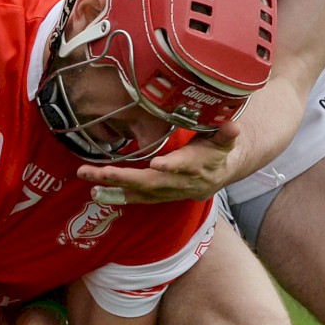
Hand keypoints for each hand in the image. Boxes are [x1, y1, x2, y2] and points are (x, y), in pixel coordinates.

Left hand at [77, 121, 241, 203]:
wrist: (222, 172)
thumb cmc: (219, 148)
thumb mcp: (226, 139)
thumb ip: (226, 133)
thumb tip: (234, 126)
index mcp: (199, 165)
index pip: (185, 166)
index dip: (172, 166)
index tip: (156, 164)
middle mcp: (182, 183)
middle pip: (152, 182)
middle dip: (125, 178)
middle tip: (100, 173)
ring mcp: (170, 192)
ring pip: (140, 192)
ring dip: (115, 189)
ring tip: (90, 184)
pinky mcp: (161, 196)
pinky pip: (138, 198)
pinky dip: (118, 196)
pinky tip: (98, 192)